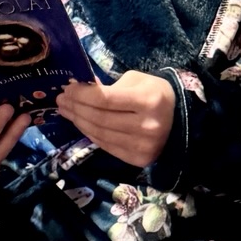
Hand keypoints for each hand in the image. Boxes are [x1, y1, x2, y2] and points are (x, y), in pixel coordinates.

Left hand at [57, 71, 174, 168]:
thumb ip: (109, 86)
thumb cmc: (155, 94)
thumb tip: (79, 91)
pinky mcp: (139, 159)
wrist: (179, 120)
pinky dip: (90, 134)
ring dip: (78, 121)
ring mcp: (143, 146)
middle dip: (76, 107)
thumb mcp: (136, 81)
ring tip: (66, 111)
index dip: (82, 94)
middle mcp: (147, 126)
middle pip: (99, 118)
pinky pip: (106, 146)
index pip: (105, 99)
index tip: (68, 88)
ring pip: (100, 134)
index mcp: (148, 101)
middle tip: (61, 99)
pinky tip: (81, 123)